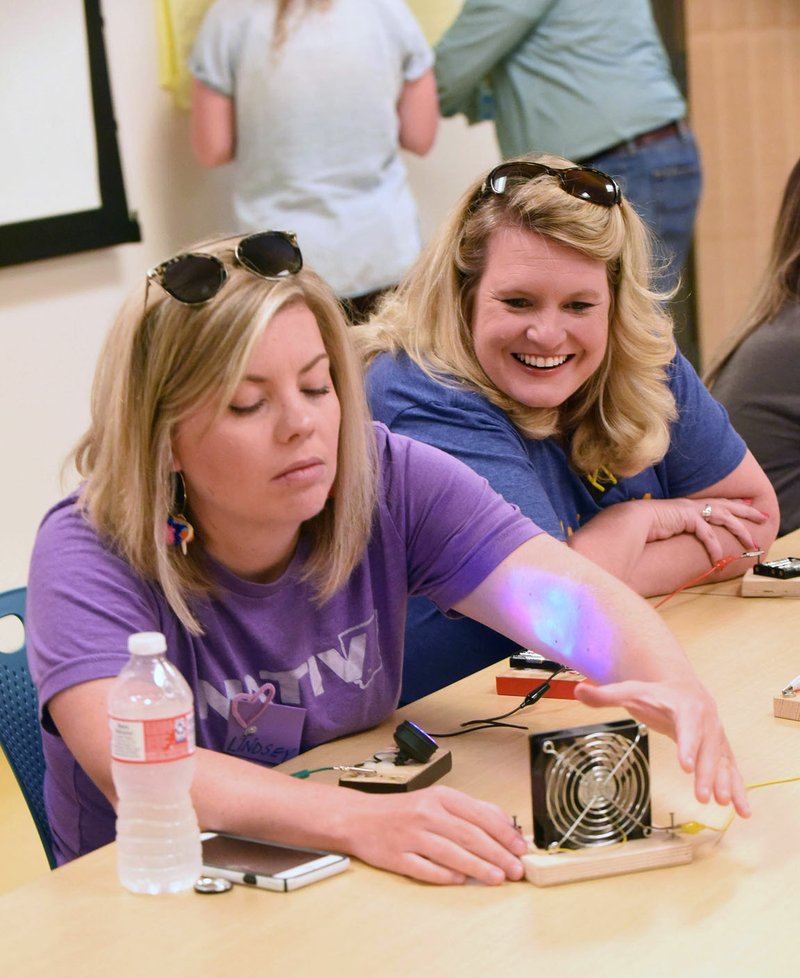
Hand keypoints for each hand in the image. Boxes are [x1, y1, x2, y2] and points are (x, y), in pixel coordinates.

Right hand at [346, 785, 527, 884]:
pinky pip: (426, 869)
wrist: (360, 817)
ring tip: (498, 878)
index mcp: (440, 796)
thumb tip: (505, 823)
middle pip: (469, 835)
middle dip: (497, 854)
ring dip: (478, 867)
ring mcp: (411, 836)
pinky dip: (446, 876)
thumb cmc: (403, 810)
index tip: (521, 847)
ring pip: (451, 853)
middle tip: (516, 869)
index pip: (479, 814)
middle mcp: (426, 813)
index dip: (504, 832)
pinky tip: (461, 881)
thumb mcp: (437, 799)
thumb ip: (470, 808)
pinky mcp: (397, 856)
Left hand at [574, 678, 749, 817]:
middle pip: (707, 748)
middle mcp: (706, 722)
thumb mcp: (630, 691)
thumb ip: (605, 695)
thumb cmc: (656, 694)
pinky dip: (739, 789)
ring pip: (723, 761)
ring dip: (725, 782)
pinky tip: (743, 811)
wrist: (685, 688)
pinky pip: (732, 770)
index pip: (687, 726)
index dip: (687, 745)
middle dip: (706, 773)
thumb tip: (579, 690)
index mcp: (684, 707)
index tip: (685, 765)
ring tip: (725, 804)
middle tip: (701, 795)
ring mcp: (716, 737)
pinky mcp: (721, 750)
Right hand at [642, 497, 765, 563]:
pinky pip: (707, 533)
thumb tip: (678, 542)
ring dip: (740, 529)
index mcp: (686, 507)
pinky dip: (714, 546)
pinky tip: (717, 558)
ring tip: (751, 542)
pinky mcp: (686, 517)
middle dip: (746, 511)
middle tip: (763, 516)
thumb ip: (674, 532)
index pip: (715, 503)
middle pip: (726, 505)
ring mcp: (689, 509)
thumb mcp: (663, 530)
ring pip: (723, 516)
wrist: (627, 523)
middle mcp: (690, 505)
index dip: (732, 505)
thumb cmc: (642, 529)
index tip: (746, 508)